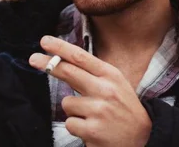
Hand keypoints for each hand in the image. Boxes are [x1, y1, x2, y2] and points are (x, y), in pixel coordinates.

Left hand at [29, 36, 151, 146]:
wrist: (144, 137)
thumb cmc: (123, 108)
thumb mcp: (114, 84)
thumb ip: (92, 73)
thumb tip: (62, 61)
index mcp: (111, 75)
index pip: (81, 57)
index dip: (60, 48)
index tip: (45, 41)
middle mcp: (105, 90)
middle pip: (69, 72)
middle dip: (48, 64)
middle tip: (33, 59)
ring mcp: (99, 110)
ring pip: (67, 103)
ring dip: (74, 110)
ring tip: (91, 116)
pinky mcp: (92, 130)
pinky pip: (69, 123)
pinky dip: (77, 127)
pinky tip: (92, 129)